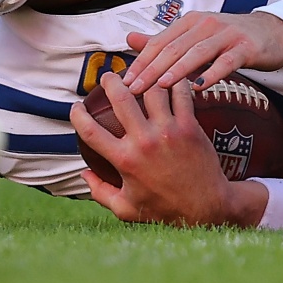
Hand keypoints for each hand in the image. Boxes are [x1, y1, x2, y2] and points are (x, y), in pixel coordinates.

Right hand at [72, 73, 256, 226]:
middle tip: (107, 76)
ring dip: (144, 77)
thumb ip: (100, 191)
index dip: (78, 115)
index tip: (76, 106)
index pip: (90, 132)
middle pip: (121, 99)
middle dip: (110, 82)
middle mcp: (144, 141)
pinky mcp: (191, 125)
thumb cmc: (163, 209)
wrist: (206, 206)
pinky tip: (169, 76)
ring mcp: (169, 130)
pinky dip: (174, 81)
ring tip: (140, 72)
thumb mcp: (125, 208)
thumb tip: (83, 174)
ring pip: (152, 90)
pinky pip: (181, 94)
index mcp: (124, 160)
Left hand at [121, 10, 282, 93]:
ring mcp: (227, 34)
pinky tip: (200, 86)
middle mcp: (205, 24)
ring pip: (196, 53)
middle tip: (134, 89)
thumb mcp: (195, 36)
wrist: (271, 32)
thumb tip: (130, 40)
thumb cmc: (230, 38)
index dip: (141, 62)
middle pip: (173, 48)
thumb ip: (165, 41)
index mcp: (190, 22)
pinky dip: (212, 74)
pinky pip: (227, 62)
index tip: (125, 82)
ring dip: (177, 70)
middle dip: (151, 69)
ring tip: (160, 86)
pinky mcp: (245, 47)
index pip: (159, 43)